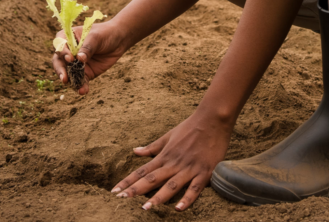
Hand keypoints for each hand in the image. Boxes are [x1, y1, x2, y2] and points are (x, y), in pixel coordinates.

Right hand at [51, 20, 126, 94]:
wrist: (119, 40)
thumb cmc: (105, 33)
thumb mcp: (96, 37)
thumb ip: (87, 48)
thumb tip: (80, 59)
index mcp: (68, 37)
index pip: (59, 44)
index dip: (62, 52)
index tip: (70, 58)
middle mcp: (69, 51)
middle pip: (59, 61)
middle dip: (60, 70)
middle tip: (64, 78)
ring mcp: (76, 63)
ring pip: (68, 73)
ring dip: (70, 81)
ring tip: (76, 87)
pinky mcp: (85, 72)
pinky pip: (81, 81)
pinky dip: (81, 86)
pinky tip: (83, 91)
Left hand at [111, 110, 231, 210]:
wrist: (212, 119)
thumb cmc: (190, 126)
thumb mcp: (168, 135)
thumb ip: (152, 147)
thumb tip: (135, 151)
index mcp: (165, 155)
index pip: (142, 170)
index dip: (128, 181)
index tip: (115, 191)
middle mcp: (174, 163)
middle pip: (152, 179)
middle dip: (136, 190)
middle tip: (122, 201)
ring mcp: (189, 168)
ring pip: (171, 185)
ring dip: (158, 197)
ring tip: (145, 208)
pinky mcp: (204, 172)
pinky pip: (195, 188)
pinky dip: (187, 199)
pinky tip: (179, 209)